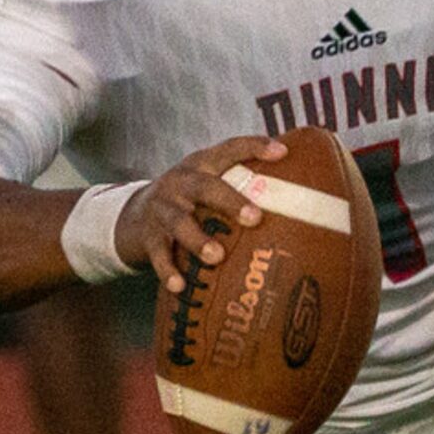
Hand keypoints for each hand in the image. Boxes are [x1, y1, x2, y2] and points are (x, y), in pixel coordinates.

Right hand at [115, 135, 287, 293]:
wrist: (134, 215)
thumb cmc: (188, 200)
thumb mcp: (208, 183)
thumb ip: (241, 184)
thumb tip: (300, 198)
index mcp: (201, 166)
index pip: (229, 150)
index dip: (255, 147)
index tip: (283, 152)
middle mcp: (180, 183)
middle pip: (205, 187)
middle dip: (230, 201)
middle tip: (255, 218)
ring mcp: (162, 210)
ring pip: (179, 223)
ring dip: (198, 240)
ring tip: (216, 256)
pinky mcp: (149, 237)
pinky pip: (158, 255)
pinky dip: (168, 271)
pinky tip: (180, 286)